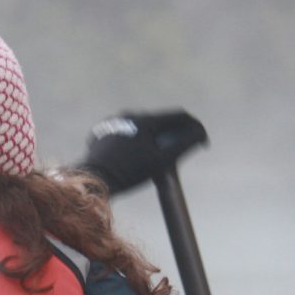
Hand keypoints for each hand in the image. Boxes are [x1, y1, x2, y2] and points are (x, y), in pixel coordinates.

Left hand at [79, 110, 208, 194]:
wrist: (93, 179)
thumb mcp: (161, 161)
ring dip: (152, 138)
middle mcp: (129, 115)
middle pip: (159, 122)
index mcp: (145, 119)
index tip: (201, 140)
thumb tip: (200, 134)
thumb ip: (184, 146)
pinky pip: (126, 134)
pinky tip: (135, 156)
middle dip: (172, 134)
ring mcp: (114, 122)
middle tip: (179, 152)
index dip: (194, 127)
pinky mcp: (103, 132)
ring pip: (141, 127)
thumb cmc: (128, 172)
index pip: (178, 116)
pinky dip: (135, 142)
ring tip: (155, 156)